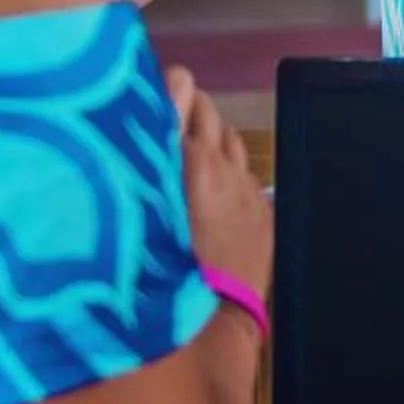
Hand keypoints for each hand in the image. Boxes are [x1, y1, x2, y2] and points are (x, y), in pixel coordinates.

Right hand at [164, 64, 272, 297]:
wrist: (206, 326)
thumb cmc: (159, 268)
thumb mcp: (145, 199)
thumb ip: (160, 136)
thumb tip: (176, 78)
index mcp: (191, 158)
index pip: (180, 96)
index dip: (160, 94)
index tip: (141, 98)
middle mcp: (225, 166)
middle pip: (209, 114)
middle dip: (186, 110)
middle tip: (159, 120)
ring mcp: (247, 189)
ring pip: (230, 142)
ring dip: (209, 139)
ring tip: (184, 150)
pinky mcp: (262, 214)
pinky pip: (246, 175)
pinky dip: (228, 171)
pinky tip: (211, 187)